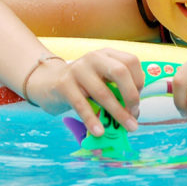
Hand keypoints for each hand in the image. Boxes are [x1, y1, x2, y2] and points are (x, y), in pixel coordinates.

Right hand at [28, 48, 144, 136]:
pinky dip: (92, 119)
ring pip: (103, 92)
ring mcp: (78, 69)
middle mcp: (94, 58)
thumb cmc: (82, 85)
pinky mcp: (64, 84)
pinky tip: (99, 131)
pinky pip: (81, 104)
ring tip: (127, 127)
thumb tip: (133, 115)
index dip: (138, 82)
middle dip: (131, 95)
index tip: (137, 101)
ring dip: (117, 113)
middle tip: (134, 113)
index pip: (131, 62)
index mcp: (107, 54)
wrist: (48, 81)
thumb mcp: (101, 80)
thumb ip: (117, 91)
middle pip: (120, 71)